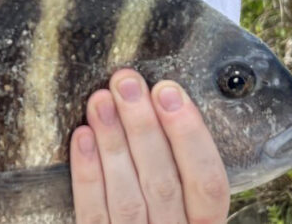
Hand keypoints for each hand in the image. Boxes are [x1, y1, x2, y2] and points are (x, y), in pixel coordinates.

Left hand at [70, 69, 229, 223]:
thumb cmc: (168, 220)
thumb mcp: (189, 209)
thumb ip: (183, 171)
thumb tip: (165, 100)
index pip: (209, 183)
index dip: (190, 134)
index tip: (168, 91)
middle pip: (163, 183)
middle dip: (143, 127)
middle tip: (126, 82)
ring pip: (127, 197)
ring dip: (112, 143)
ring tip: (100, 100)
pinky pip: (93, 215)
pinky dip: (87, 175)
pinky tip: (82, 137)